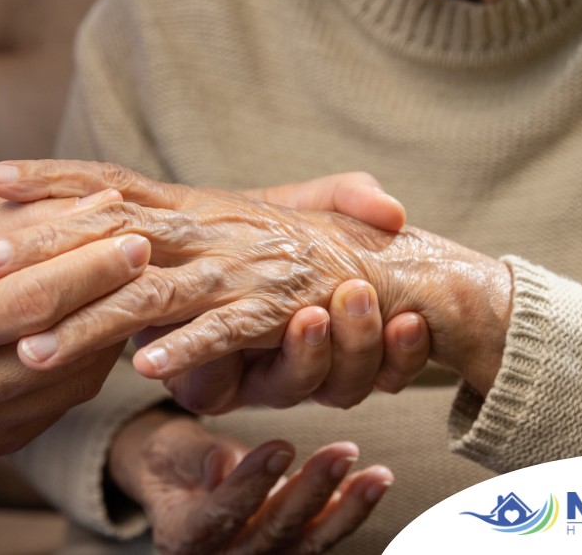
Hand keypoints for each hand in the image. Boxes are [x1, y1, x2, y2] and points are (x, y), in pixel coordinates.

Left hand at [0, 160, 511, 395]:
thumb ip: (172, 221)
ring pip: (151, 294)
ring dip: (91, 321)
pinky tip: (146, 369)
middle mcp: (207, 230)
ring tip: (34, 346)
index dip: (53, 179)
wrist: (387, 268)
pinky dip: (190, 349)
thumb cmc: (296, 249)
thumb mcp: (226, 224)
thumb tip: (103, 221)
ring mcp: (238, 269)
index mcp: (191, 207)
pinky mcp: (275, 310)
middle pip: (110, 234)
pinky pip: (225, 331)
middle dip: (42, 247)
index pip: (110, 184)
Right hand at [0, 191, 148, 458]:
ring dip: (108, 329)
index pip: (33, 302)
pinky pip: (64, 400)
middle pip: (61, 344)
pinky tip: (92, 324)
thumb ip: (30, 224)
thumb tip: (109, 204)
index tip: (136, 236)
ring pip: (75, 379)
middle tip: (150, 255)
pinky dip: (87, 360)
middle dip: (112, 295)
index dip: (91, 269)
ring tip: (124, 285)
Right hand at [108, 410, 391, 554]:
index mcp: (183, 537)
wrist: (181, 486)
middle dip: (311, 491)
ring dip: (346, 509)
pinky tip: (370, 486)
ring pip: (306, 543)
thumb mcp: (169, 450)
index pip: (220, 515)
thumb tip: (222, 464)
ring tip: (376, 475)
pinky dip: (347, 513)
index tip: (282, 445)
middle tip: (343, 452)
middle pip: (271, 533)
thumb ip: (195, 458)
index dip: (251, 484)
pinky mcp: (286, 554)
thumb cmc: (173, 462)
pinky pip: (319, 539)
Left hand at [146, 173, 424, 411]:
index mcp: (338, 324)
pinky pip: (211, 379)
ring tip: (309, 316)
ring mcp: (255, 376)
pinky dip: (200, 354)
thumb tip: (393, 210)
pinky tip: (187, 353)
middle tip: (367, 305)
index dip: (408, 348)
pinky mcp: (201, 381)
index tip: (415, 321)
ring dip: (309, 353)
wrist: (166, 247)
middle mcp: (304, 359)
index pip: (394, 353)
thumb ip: (351, 197)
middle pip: (354, 380)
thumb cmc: (247, 225)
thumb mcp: (306, 202)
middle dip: (365, 348)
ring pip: (300, 386)